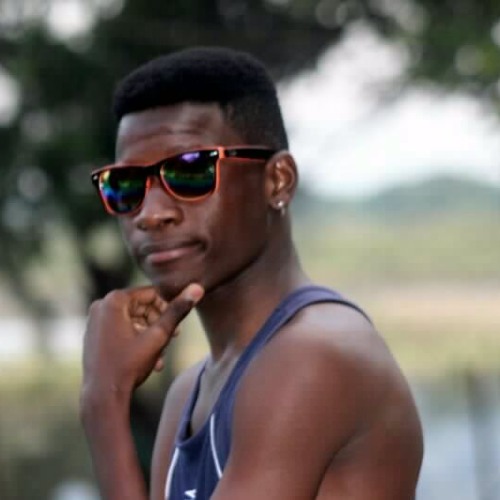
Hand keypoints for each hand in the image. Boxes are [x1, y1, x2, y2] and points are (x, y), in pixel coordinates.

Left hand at [81, 283, 203, 402]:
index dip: (168, 308)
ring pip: (134, 319)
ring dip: (151, 334)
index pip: (152, 294)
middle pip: (142, 307)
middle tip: (173, 339)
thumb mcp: (159, 336)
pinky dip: (137, 339)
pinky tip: (149, 358)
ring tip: (161, 353)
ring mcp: (95, 320)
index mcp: (114, 300)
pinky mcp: (94, 334)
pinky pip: (122, 328)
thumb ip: (178, 311)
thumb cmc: (129, 365)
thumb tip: (197, 288)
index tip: (177, 325)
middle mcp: (101, 305)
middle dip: (159, 323)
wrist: (103, 396)